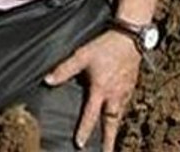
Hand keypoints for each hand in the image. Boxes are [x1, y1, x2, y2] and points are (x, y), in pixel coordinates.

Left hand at [44, 30, 140, 150]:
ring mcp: (125, 91)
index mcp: (101, 89)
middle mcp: (114, 95)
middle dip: (108, 140)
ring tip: (111, 140)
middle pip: (111, 123)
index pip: (91, 115)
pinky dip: (121, 114)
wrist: (129, 38)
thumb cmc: (104, 46)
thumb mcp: (81, 55)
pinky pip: (126, 105)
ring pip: (120, 115)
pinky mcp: (131, 86)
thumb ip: (64, 69)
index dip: (84, 130)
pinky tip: (118, 115)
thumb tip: (47, 80)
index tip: (79, 144)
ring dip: (114, 128)